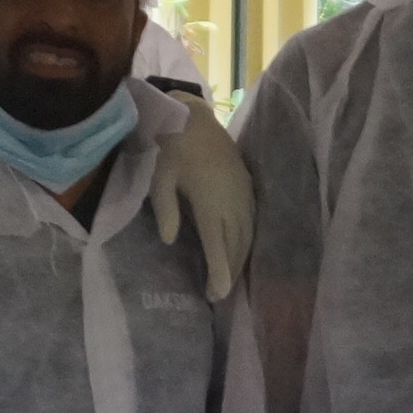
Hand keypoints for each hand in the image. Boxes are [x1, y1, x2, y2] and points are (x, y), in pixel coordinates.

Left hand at [152, 101, 256, 301]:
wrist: (193, 117)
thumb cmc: (171, 148)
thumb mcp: (160, 179)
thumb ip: (166, 210)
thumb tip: (169, 240)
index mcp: (210, 202)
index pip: (219, 246)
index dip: (220, 273)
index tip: (218, 294)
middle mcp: (232, 202)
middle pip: (236, 246)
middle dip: (229, 273)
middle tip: (219, 295)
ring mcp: (243, 194)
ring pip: (247, 236)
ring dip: (240, 260)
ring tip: (229, 279)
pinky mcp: (247, 187)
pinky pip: (252, 222)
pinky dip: (247, 242)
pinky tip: (240, 251)